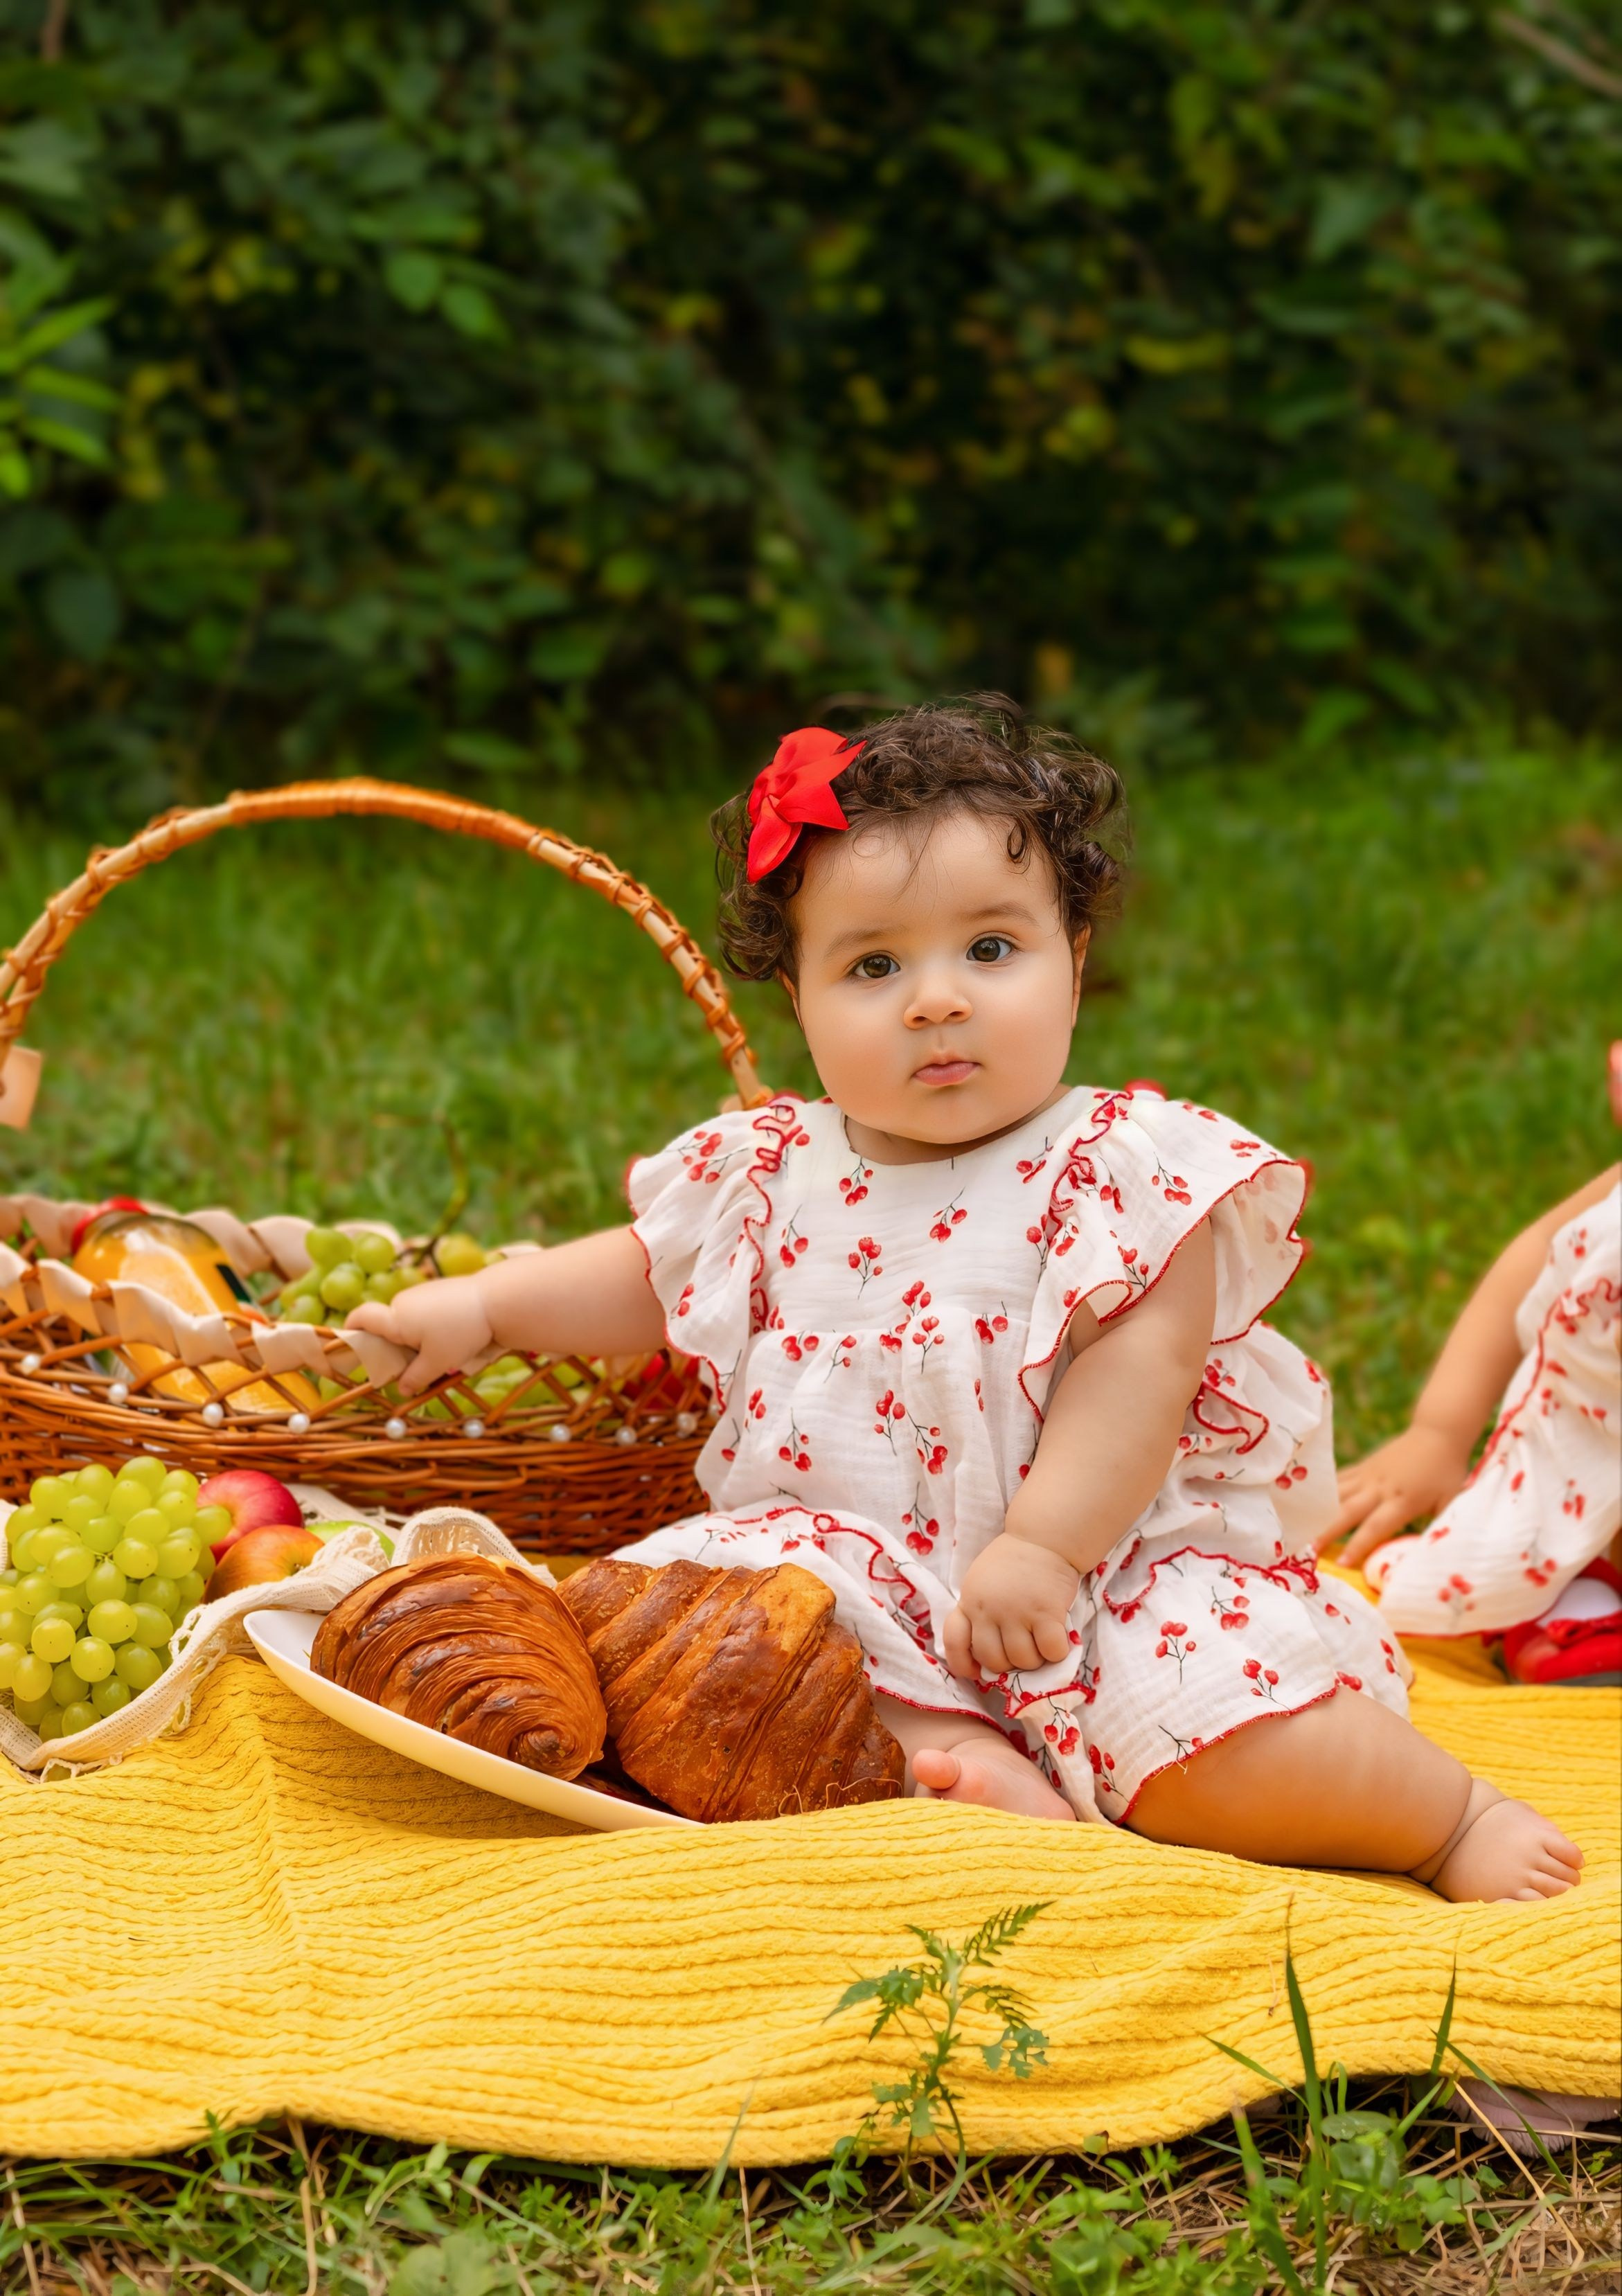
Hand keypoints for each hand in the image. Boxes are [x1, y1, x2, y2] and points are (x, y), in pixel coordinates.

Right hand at [346, 1273, 493, 1395]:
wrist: (497, 1300)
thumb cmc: (462, 1332)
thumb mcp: (438, 1362)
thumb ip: (415, 1377)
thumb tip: (400, 1389)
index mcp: (396, 1319)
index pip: (361, 1317)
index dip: (350, 1329)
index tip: (350, 1345)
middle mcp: (404, 1301)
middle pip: (388, 1325)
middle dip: (393, 1345)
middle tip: (410, 1365)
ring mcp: (423, 1293)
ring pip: (410, 1320)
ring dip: (416, 1338)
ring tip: (440, 1353)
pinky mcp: (440, 1290)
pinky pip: (426, 1312)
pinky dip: (432, 1326)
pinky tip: (453, 1336)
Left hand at [944, 1534, 1079, 1681]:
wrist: (1043, 1538)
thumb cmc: (1013, 1562)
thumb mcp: (981, 1582)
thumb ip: (979, 1612)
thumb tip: (983, 1657)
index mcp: (969, 1601)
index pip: (954, 1641)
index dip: (962, 1663)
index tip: (976, 1671)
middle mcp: (988, 1609)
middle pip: (993, 1660)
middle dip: (1008, 1665)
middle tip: (1021, 1651)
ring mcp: (1016, 1611)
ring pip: (1022, 1660)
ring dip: (1035, 1660)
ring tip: (1040, 1644)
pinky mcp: (1045, 1612)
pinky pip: (1050, 1651)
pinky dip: (1056, 1653)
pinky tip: (1058, 1640)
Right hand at [1317, 1424, 1471, 1566]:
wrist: (1438, 1431)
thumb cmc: (1447, 1470)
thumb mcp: (1449, 1501)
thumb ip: (1436, 1525)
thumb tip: (1426, 1551)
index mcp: (1402, 1500)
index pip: (1376, 1526)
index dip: (1358, 1545)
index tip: (1342, 1563)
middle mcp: (1380, 1488)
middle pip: (1348, 1511)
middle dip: (1328, 1531)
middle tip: (1309, 1549)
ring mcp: (1369, 1474)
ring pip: (1338, 1493)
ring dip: (1319, 1511)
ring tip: (1301, 1526)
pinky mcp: (1365, 1465)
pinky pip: (1341, 1479)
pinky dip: (1325, 1491)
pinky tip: (1310, 1502)